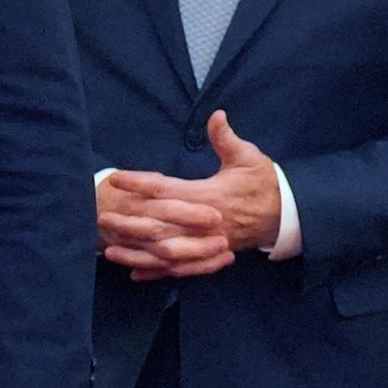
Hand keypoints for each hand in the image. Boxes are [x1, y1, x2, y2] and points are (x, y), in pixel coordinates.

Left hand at [106, 112, 282, 270]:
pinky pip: (178, 269)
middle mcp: (201, 223)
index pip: (165, 189)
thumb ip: (227, 139)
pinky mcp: (207, 256)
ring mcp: (204, 244)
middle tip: (100, 216)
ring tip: (107, 249)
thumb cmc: (264, 183)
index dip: (139, 183)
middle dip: (127, 223)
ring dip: (134, 252)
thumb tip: (216, 115)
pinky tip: (133, 273)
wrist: (286, 215)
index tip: (116, 177)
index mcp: (207, 196)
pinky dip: (155, 272)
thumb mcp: (248, 157)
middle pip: (157, 226)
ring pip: (163, 253)